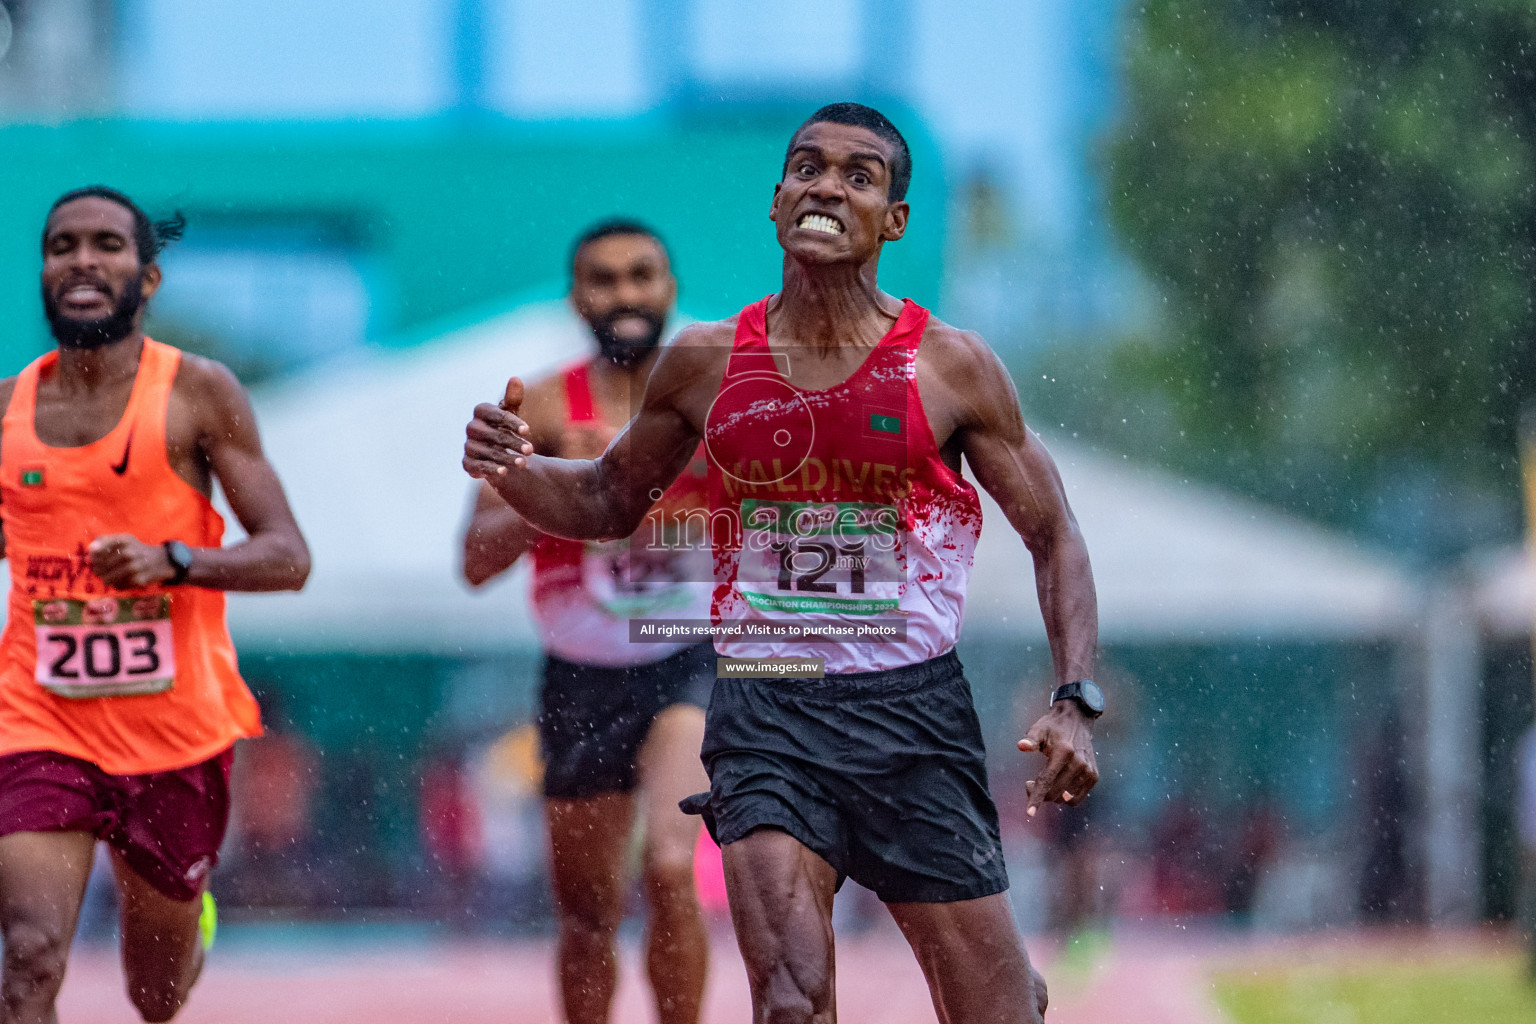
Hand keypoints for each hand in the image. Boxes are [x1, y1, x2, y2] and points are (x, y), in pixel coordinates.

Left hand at [88, 535, 173, 588]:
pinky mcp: (138, 580)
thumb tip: (90, 550)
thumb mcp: (124, 539)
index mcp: (124, 540)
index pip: (96, 550)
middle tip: (101, 570)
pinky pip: (118, 586)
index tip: (95, 559)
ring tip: (109, 577)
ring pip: (107, 579)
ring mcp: (135, 567)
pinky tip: (121, 580)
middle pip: (99, 567)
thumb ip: (105, 540)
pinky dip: (117, 585)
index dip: (92, 557)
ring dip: (106, 579)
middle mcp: (129, 552)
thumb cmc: (136, 550)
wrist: (162, 560)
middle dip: (98, 570)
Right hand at [463, 378, 533, 479]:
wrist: (498, 452)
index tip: (528, 430)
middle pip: (492, 435)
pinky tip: (505, 472)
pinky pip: (478, 465)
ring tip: (524, 463)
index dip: (511, 422)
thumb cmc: (505, 428)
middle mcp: (472, 428)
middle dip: (512, 442)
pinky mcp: (467, 462)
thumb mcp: (511, 414)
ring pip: (487, 452)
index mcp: (481, 412)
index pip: (495, 414)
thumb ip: (513, 399)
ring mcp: (469, 446)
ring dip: (506, 457)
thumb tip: (515, 378)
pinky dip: (491, 468)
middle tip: (531, 450)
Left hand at [1017, 699, 1098, 817]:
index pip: (1047, 781)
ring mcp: (1088, 771)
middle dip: (1039, 793)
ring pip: (1065, 798)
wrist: (1077, 720)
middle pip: (1054, 793)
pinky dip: (1065, 796)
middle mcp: (1078, 763)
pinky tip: (1058, 784)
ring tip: (1045, 781)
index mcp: (1063, 752)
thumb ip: (1030, 739)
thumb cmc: (1053, 726)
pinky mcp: (1093, 776)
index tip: (1029, 814)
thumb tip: (1021, 746)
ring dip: (1052, 795)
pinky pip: (1077, 798)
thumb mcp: (1039, 729)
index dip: (1037, 798)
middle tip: (1029, 783)